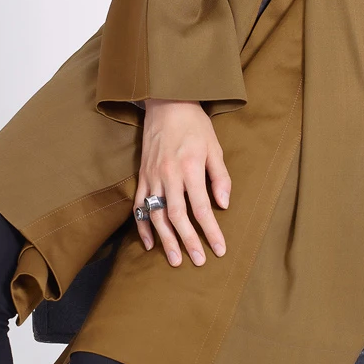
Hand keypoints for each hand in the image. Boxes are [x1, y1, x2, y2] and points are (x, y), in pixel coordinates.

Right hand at [134, 100, 230, 267]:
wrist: (166, 102)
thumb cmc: (195, 125)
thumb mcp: (214, 147)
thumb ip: (220, 177)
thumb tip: (224, 204)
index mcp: (190, 168)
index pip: (201, 207)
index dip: (211, 231)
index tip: (220, 249)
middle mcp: (169, 175)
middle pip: (177, 216)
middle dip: (188, 241)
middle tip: (198, 261)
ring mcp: (152, 177)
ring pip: (157, 214)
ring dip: (165, 239)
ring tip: (174, 259)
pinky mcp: (142, 176)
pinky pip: (139, 205)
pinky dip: (143, 226)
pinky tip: (149, 244)